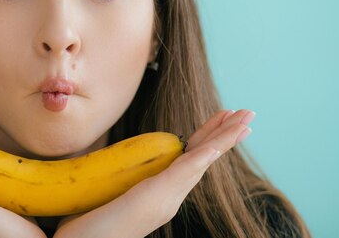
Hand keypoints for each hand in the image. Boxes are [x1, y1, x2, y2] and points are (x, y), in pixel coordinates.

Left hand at [53, 109, 254, 237]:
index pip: (190, 158)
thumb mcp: (111, 193)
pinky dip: (203, 157)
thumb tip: (119, 164)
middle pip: (204, 157)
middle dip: (226, 134)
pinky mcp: (155, 196)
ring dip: (224, 139)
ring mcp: (165, 197)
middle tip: (247, 113)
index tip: (222, 119)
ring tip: (245, 120)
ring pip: (201, 161)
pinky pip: (185, 173)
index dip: (209, 139)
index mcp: (162, 192)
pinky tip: (216, 145)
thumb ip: (120, 180)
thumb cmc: (91, 224)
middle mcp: (169, 195)